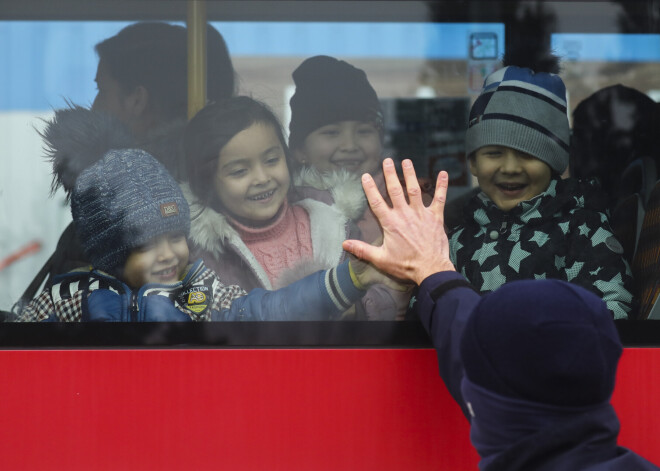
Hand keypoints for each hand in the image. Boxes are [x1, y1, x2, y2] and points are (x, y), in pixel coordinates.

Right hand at [343, 158, 454, 284]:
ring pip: (415, 190)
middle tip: (387, 161)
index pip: (377, 202)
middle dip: (390, 174)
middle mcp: (405, 214)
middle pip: (395, 190)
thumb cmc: (406, 265)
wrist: (431, 269)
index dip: (370, 188)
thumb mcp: (381, 259)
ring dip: (410, 175)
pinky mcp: (436, 217)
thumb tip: (345, 244)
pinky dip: (441, 186)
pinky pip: (439, 199)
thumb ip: (362, 249)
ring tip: (406, 161)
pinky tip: (443, 173)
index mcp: (390, 223)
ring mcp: (421, 214)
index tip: (366, 175)